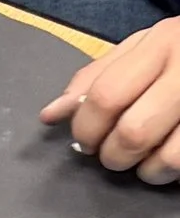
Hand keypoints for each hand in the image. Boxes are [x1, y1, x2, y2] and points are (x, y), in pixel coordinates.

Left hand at [43, 18, 179, 181]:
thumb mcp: (145, 48)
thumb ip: (98, 77)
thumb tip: (51, 115)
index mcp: (163, 43)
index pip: (105, 96)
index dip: (86, 129)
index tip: (86, 140)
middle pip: (132, 134)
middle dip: (112, 156)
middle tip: (114, 154)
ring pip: (167, 159)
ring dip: (147, 172)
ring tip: (146, 160)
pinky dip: (172, 174)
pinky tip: (171, 161)